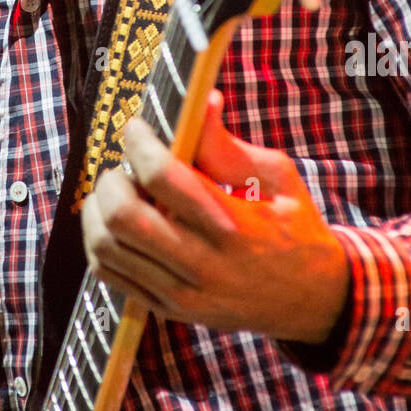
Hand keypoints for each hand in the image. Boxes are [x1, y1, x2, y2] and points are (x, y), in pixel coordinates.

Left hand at [81, 89, 350, 342]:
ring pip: (106, 248)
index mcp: (234, 225)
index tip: (135, 127)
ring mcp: (183, 293)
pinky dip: (100, 243)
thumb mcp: (278, 178)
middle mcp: (204, 264)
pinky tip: (118, 224)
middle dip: (112, 179)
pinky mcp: (169, 310)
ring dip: (98, 210)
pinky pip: (109, 276)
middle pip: (123, 216)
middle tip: (124, 166)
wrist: (312, 300)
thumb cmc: (295, 228)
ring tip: (119, 192)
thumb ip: (229, 145)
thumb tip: (200, 100)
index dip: (139, 143)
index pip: (163, 178)